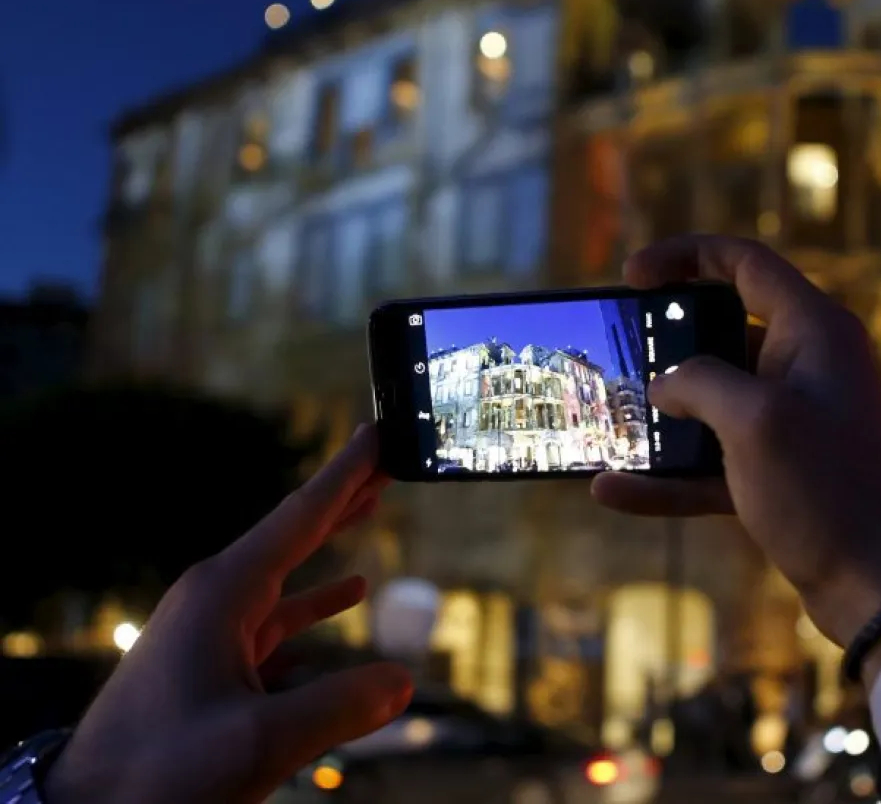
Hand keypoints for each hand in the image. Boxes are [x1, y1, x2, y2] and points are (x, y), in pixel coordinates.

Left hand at [45, 425, 412, 803]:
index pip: (299, 518)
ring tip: (368, 510)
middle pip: (292, 533)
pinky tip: (345, 598)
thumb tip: (402, 681)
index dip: (344, 475)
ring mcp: (207, 632)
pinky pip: (275, 619)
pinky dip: (315, 601)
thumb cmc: (158, 773)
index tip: (377, 432)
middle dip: (342, 495)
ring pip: (286, 574)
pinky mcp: (208, 665)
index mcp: (221, 594)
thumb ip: (339, 706)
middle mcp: (213, 600)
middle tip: (384, 457)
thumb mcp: (258, 740)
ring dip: (330, 542)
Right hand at [591, 236, 880, 648]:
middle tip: (613, 357)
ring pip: (713, 403)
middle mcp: (808, 367)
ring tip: (603, 424)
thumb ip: (699, 383)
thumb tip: (666, 385)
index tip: (632, 274)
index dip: (686, 256)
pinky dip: (669, 475)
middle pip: (722, 333)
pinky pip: (714, 463)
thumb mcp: (754, 421)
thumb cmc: (828, 490)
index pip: (745, 264)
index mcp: (814, 331)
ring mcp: (795, 423)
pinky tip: (615, 489)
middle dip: (664, 346)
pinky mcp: (782, 474)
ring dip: (660, 417)